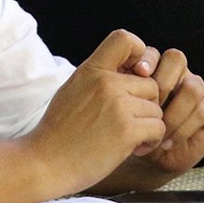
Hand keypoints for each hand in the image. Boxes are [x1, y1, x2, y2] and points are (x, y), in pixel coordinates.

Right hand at [27, 30, 166, 192]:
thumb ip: (99, 77)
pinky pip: (158, 128)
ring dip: (148, 126)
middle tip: (129, 123)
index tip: (136, 75)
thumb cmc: (59, 133)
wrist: (45, 164)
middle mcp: (106, 83)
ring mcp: (118, 106)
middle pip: (151, 84)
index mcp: (91, 71)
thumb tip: (130, 68)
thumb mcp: (73, 90)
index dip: (140, 54)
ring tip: (127, 138)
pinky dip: (151, 141)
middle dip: (145, 106)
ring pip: (157, 109)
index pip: (125, 39)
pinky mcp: (126, 131)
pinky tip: (134, 148)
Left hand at [126, 48, 203, 173]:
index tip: (137, 73)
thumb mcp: (125, 110)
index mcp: (156, 68)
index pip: (154, 53)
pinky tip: (167, 142)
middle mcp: (179, 73)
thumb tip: (115, 76)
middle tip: (149, 108)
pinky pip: (202, 111)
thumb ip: (122, 90)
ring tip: (158, 133)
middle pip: (176, 59)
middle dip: (161, 84)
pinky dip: (182, 129)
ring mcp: (198, 88)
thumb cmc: (136, 132)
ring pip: (191, 87)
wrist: (152, 160)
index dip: (147, 60)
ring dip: (172, 114)